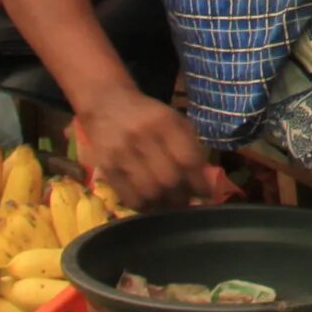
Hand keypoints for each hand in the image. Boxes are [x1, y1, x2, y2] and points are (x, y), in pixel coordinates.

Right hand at [74, 86, 220, 208]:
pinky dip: (143, 206)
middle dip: (182, 197)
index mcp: (165, 122)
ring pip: (149, 192)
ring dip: (163, 205)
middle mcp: (143, 136)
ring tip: (168, 204)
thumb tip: (203, 181)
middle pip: (168, 180)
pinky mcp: (107, 168)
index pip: (187, 159)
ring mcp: (122, 153)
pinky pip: (128, 197)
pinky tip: (149, 203)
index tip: (205, 194)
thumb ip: (190, 146)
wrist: (106, 105)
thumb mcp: (174, 120)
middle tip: (186, 202)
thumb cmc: (148, 115)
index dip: (199, 182)